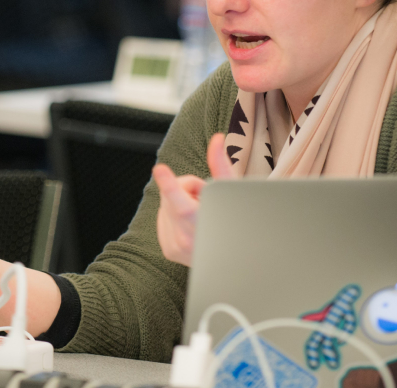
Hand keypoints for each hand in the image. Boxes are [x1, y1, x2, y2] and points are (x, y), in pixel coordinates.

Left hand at [152, 132, 237, 265]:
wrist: (235, 257)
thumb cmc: (235, 220)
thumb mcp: (231, 192)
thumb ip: (220, 165)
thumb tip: (216, 139)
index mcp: (205, 224)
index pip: (184, 202)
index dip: (170, 184)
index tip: (160, 170)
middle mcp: (189, 240)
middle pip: (173, 195)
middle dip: (188, 191)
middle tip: (207, 202)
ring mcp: (176, 247)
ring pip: (165, 206)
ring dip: (181, 205)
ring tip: (203, 217)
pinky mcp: (169, 250)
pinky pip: (163, 219)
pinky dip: (175, 217)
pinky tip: (192, 225)